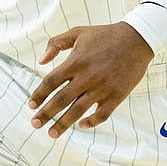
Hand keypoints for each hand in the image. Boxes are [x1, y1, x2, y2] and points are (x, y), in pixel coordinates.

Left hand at [28, 22, 152, 138]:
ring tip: (52, 133)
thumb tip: (41, 61)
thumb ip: (56, 43)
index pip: (51, 82)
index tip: (30, 105)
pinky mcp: (116, 96)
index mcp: (75, 62)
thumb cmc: (105, 35)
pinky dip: (90, 122)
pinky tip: (81, 125)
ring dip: (63, 124)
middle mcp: (86, 77)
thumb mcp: (78, 32)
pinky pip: (101, 115)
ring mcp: (102, 88)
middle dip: (46, 114)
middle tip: (34, 123)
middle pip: (61, 100)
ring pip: (78, 111)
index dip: (38, 94)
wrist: (136, 39)